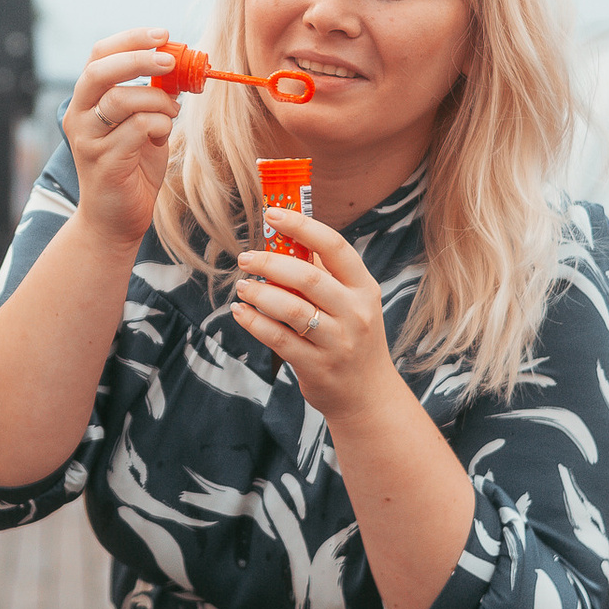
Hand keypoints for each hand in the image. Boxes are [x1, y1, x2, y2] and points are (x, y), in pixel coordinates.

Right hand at [63, 27, 179, 247]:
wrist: (115, 220)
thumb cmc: (131, 169)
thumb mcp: (142, 124)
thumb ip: (151, 96)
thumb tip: (177, 65)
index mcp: (86, 101)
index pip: (99, 55)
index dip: (130, 39)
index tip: (163, 34)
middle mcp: (79, 117)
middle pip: (100, 70)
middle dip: (139, 58)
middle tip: (170, 60)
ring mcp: (88, 140)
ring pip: (120, 99)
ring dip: (157, 99)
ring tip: (172, 111)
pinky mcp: (104, 163)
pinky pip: (136, 129)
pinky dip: (158, 124)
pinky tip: (163, 134)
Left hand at [230, 209, 405, 420]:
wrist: (368, 395)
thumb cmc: (352, 337)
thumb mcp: (351, 302)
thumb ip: (323, 274)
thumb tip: (282, 237)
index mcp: (364, 287)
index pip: (335, 247)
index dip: (302, 227)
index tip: (272, 214)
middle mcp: (355, 312)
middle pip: (308, 278)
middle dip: (270, 262)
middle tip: (245, 258)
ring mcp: (338, 342)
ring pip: (291, 309)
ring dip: (259, 293)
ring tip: (242, 286)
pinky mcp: (318, 366)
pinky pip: (279, 339)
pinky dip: (254, 323)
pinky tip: (240, 312)